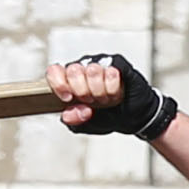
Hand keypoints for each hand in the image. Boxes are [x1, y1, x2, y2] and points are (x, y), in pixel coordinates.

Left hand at [56, 52, 176, 140]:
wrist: (133, 118)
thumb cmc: (109, 116)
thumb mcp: (86, 125)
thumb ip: (73, 121)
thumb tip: (67, 114)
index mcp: (70, 81)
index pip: (55, 71)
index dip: (59, 84)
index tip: (68, 98)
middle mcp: (83, 69)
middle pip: (73, 71)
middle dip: (84, 92)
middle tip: (92, 101)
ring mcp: (101, 64)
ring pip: (93, 70)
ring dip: (101, 92)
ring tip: (106, 99)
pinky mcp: (118, 64)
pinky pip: (112, 71)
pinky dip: (114, 87)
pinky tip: (116, 92)